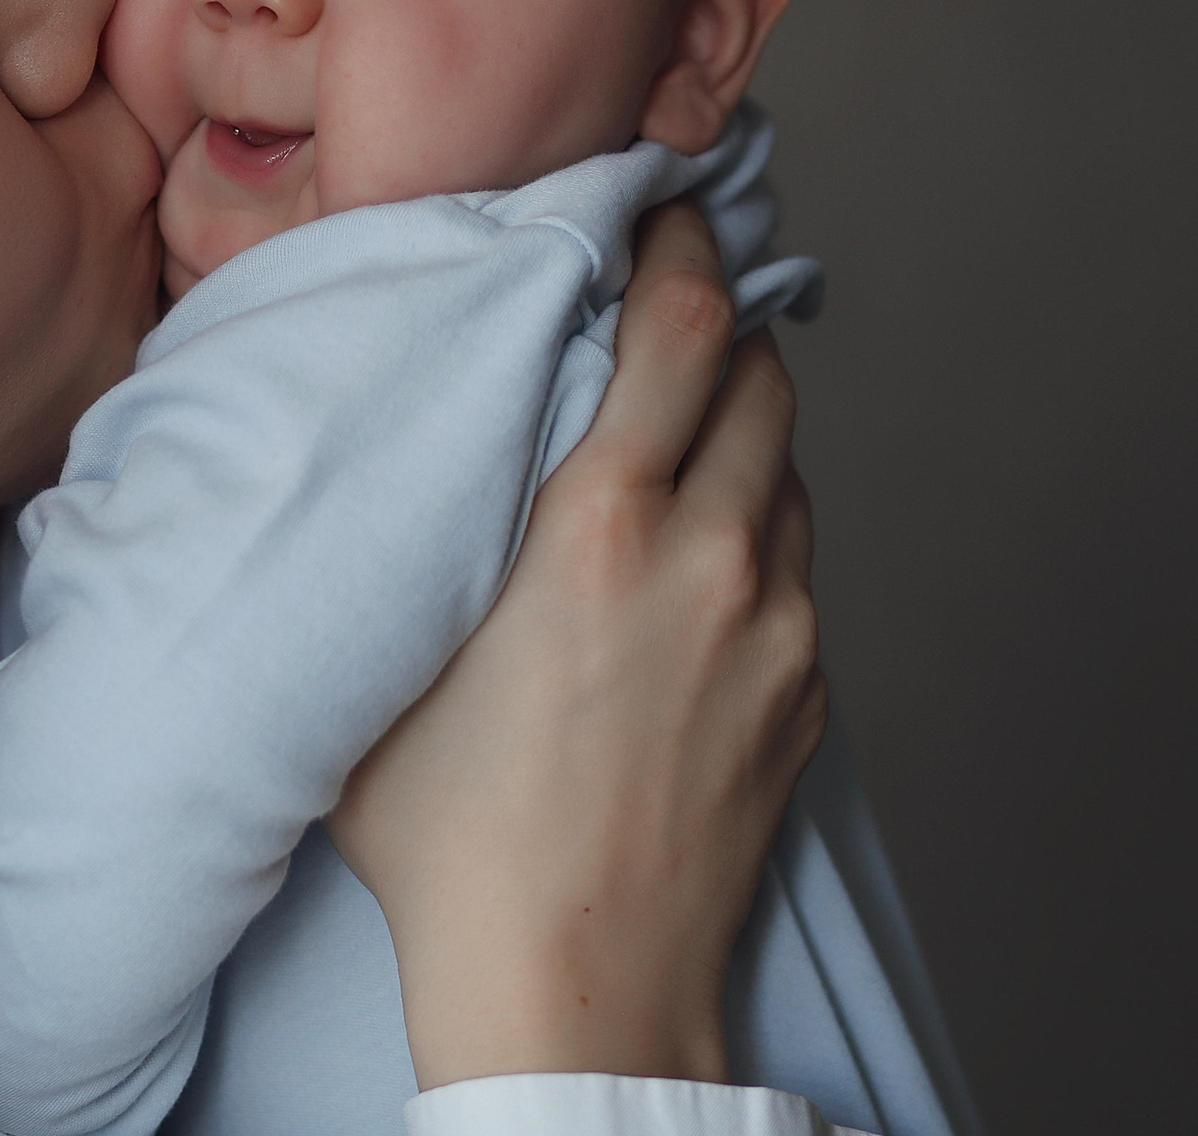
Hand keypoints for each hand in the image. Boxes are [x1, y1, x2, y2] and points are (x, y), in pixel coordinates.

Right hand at [328, 201, 823, 1091]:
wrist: (572, 985)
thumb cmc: (449, 836)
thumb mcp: (389, 654)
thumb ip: (417, 531)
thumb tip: (392, 448)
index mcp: (597, 528)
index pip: (680, 327)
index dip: (680, 247)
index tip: (661, 212)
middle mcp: (708, 557)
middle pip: (761, 375)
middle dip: (720, 323)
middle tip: (666, 305)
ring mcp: (775, 628)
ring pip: (785, 469)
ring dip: (738, 428)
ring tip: (672, 434)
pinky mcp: (807, 694)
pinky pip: (792, 565)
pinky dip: (751, 527)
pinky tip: (689, 561)